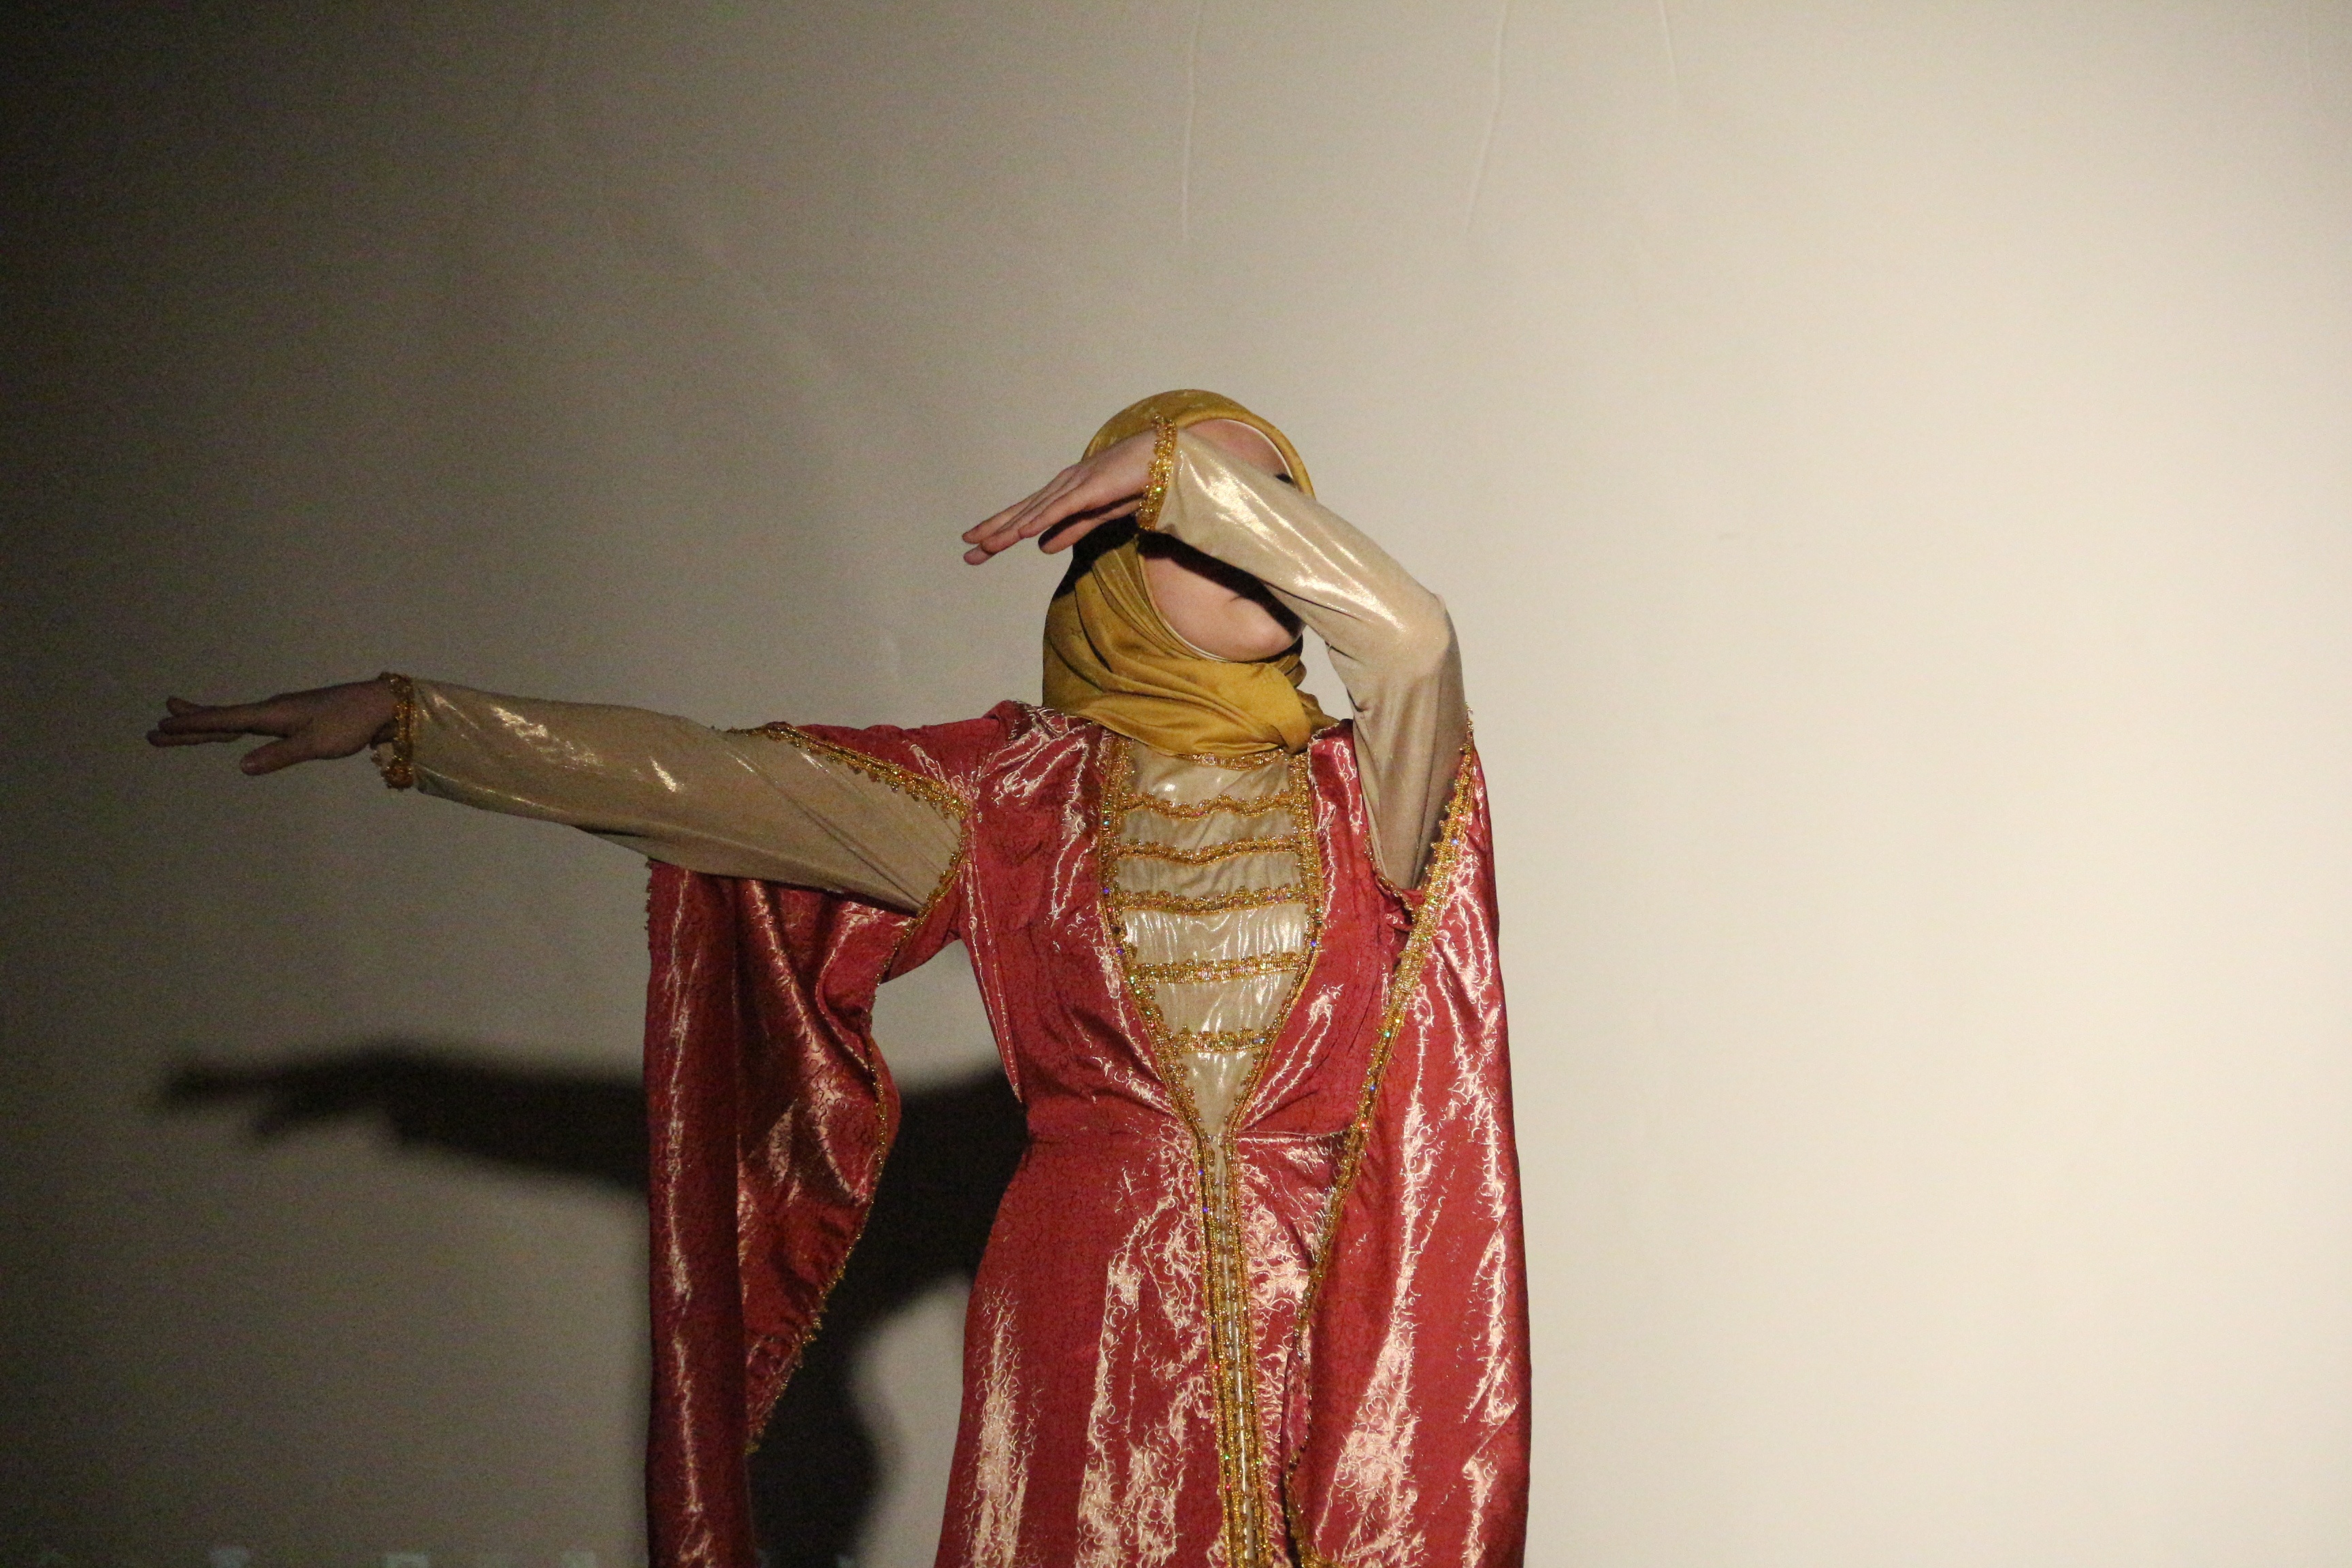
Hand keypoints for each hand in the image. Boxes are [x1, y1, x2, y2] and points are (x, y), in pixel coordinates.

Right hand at [146, 679, 400, 774]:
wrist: (378, 705)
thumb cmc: (350, 723)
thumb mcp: (316, 744)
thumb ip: (279, 755)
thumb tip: (242, 765)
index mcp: (271, 714)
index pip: (223, 721)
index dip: (193, 724)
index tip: (162, 724)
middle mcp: (271, 711)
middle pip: (220, 721)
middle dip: (188, 727)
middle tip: (154, 731)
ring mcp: (280, 714)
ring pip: (232, 722)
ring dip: (204, 726)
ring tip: (175, 722)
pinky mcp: (292, 719)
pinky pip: (249, 724)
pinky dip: (229, 728)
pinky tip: (226, 731)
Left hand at [961, 430, 1155, 564]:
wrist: (1161, 458)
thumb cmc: (1131, 482)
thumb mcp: (1097, 515)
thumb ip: (1070, 530)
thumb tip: (1041, 548)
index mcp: (1061, 493)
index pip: (1024, 515)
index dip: (999, 531)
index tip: (975, 548)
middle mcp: (1061, 486)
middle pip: (1022, 513)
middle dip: (994, 531)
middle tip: (967, 550)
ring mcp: (1075, 484)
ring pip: (1036, 511)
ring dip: (1010, 530)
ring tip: (986, 546)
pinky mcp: (1092, 487)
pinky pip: (1063, 507)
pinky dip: (1043, 519)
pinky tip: (1024, 532)